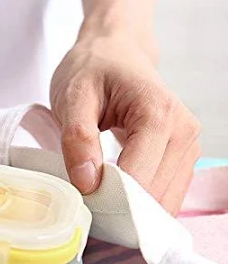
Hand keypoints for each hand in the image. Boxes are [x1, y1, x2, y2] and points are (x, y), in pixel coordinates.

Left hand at [50, 34, 200, 214]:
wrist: (114, 52)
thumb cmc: (93, 69)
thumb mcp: (74, 97)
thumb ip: (78, 139)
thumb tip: (89, 185)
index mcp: (158, 115)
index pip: (138, 178)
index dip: (107, 198)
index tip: (80, 202)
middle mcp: (184, 132)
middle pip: (155, 194)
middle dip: (120, 208)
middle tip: (87, 205)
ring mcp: (188, 146)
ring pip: (164, 201)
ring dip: (132, 211)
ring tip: (100, 200)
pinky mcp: (182, 156)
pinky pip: (166, 194)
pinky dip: (142, 205)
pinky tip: (118, 198)